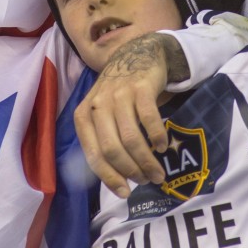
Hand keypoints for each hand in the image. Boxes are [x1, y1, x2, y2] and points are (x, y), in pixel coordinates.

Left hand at [73, 33, 174, 197]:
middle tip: (147, 180)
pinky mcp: (140, 87)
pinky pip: (148, 119)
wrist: (137, 54)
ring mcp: (118, 94)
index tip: (125, 193)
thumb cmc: (118, 93)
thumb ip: (103, 139)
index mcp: (84, 115)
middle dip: (131, 171)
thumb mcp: (102, 114)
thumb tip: (116, 181)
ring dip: (146, 160)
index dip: (109, 177)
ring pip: (130, 138)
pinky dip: (157, 137)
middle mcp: (98, 105)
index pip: (93, 154)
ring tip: (158, 171)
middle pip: (112, 149)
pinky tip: (164, 146)